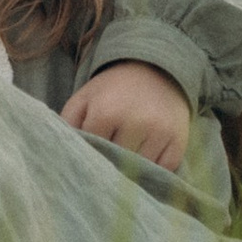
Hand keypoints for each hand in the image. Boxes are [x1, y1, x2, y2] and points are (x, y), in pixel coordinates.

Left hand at [62, 60, 192, 172]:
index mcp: (106, 112)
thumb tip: (63, 155)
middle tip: (105, 167)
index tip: (88, 158)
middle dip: (109, 167)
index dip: (89, 156)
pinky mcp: (178, 141)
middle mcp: (135, 123)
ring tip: (125, 164)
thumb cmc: (112, 89)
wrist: (156, 69)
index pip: (92, 152)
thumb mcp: (84, 98)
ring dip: (131, 172)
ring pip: (139, 171)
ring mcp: (159, 133)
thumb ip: (67, 124)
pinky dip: (153, 172)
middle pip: (115, 164)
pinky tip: (146, 162)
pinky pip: (163, 171)